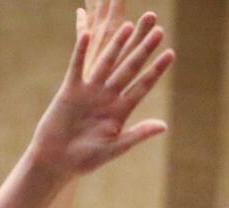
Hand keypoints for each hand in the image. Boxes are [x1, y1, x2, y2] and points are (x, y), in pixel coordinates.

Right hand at [28, 9, 174, 176]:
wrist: (57, 161)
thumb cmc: (86, 159)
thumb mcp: (116, 147)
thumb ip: (138, 134)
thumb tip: (164, 126)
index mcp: (122, 110)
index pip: (143, 85)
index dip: (157, 70)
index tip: (171, 54)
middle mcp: (108, 97)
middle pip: (130, 68)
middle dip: (144, 50)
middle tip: (158, 31)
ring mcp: (90, 91)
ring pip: (107, 62)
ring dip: (117, 44)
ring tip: (129, 25)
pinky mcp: (70, 90)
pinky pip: (77, 66)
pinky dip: (81, 51)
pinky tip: (87, 34)